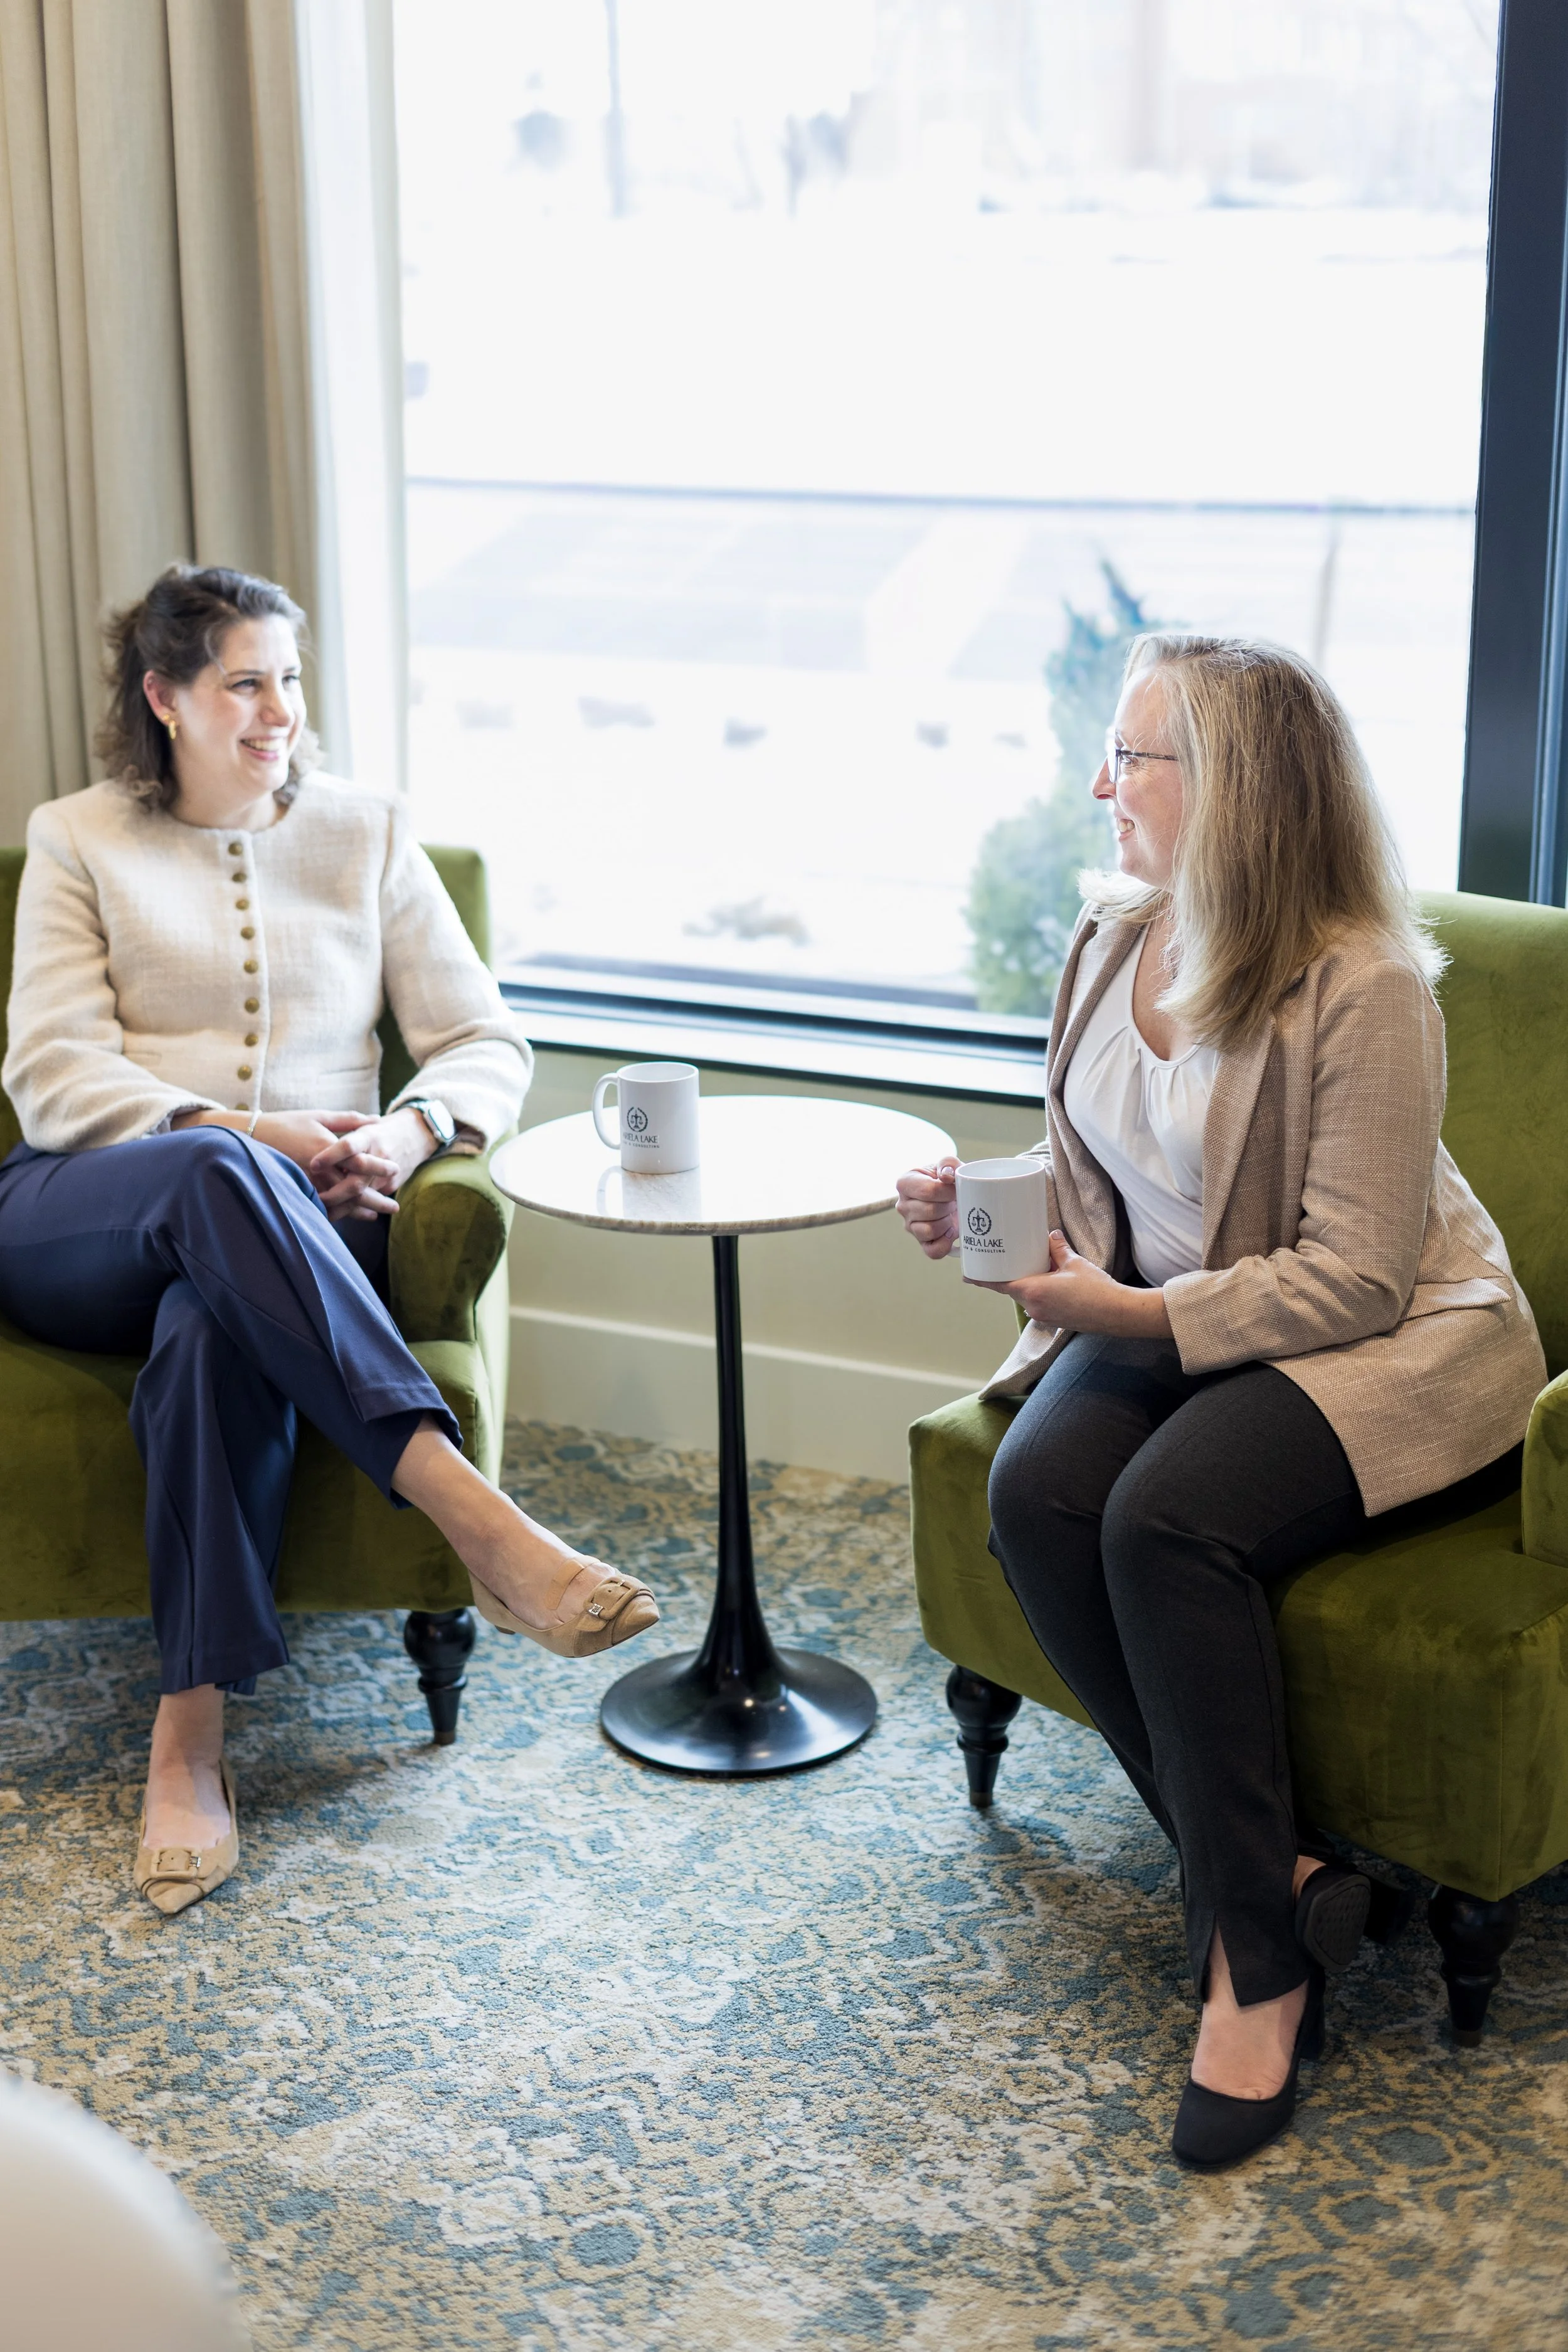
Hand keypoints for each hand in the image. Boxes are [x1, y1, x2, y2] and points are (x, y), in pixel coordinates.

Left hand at [305, 1106, 435, 1220]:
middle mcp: (379, 1155)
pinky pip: (371, 1201)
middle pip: (357, 1181)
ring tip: (322, 1211)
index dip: (331, 1156)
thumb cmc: (378, 1131)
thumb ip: (342, 1136)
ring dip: (341, 1206)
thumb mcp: (361, 1125)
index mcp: (368, 1136)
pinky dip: (353, 1209)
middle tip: (317, 1198)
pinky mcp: (391, 1185)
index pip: (349, 1147)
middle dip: (335, 1194)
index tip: (313, 1165)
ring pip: (362, 1196)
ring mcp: (387, 1174)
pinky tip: (336, 1214)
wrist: (415, 1135)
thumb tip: (318, 1150)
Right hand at [896, 1160, 959, 1258]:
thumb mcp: (949, 1164)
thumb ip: (948, 1162)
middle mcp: (902, 1205)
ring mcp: (910, 1226)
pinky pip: (932, 1251)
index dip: (948, 1191)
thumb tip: (947, 1176)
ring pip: (930, 1231)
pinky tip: (951, 1232)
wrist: (954, 1195)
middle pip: (930, 1211)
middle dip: (948, 1206)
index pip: (928, 1191)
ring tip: (950, 1214)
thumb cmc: (949, 1180)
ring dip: (947, 1223)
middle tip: (953, 1201)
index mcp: (905, 1183)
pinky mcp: (921, 1243)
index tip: (956, 1188)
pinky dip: (945, 1244)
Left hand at [972, 1230, 1171, 1338]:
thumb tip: (1050, 1235)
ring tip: (1031, 1267)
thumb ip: (1057, 1248)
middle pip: (1011, 1289)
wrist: (1117, 1313)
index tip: (967, 1275)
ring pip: (1025, 1296)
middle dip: (1007, 1276)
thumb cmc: (1096, 1289)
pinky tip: (1048, 1281)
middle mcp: (1034, 1306)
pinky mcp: (1054, 1319)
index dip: (982, 1279)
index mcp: (1033, 1291)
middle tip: (1002, 1261)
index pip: (999, 1285)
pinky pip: (1037, 1303)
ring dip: (1025, 1283)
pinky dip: (1037, 1291)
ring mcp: (1043, 1315)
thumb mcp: (1074, 1262)